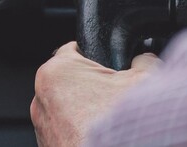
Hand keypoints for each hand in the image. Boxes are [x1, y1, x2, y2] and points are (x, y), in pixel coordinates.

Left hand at [31, 42, 159, 146]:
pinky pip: (66, 130)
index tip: (112, 66)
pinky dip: (81, 131)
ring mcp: (41, 126)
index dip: (98, 56)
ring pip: (68, 108)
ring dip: (87, 111)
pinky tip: (102, 138)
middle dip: (94, 86)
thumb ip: (143, 60)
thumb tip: (144, 58)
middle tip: (116, 97)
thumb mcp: (145, 80)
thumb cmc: (119, 125)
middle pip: (72, 81)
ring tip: (110, 120)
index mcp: (57, 71)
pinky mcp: (47, 145)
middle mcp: (41, 97)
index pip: (75, 49)